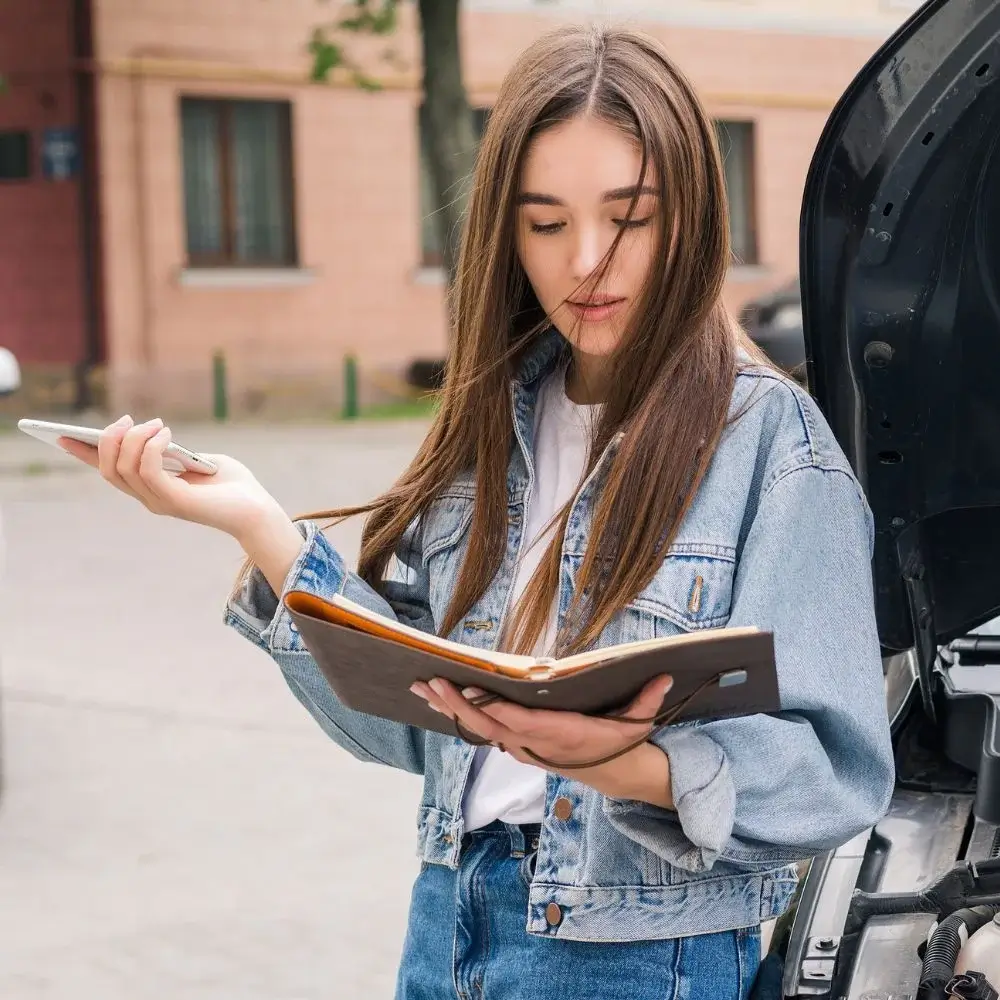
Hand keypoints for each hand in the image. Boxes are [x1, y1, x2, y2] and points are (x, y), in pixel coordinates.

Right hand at [59, 415, 285, 540]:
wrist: (258, 509)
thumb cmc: (233, 484)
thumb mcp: (199, 459)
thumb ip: (174, 449)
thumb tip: (153, 433)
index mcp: (151, 488)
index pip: (109, 471)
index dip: (82, 454)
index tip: (60, 435)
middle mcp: (150, 498)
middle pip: (108, 470)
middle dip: (109, 439)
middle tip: (130, 419)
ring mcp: (160, 501)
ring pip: (123, 469)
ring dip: (134, 439)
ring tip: (156, 423)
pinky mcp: (176, 501)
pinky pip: (148, 471)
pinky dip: (151, 446)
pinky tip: (166, 434)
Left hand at [411, 674, 675, 805]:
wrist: (613, 772)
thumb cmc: (620, 739)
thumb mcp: (637, 722)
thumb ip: (646, 700)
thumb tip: (663, 676)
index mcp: (559, 734)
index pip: (518, 722)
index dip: (491, 708)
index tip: (467, 688)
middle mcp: (534, 743)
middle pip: (487, 725)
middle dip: (456, 704)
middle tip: (427, 683)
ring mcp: (522, 746)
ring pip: (478, 728)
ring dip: (448, 707)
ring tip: (419, 687)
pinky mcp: (516, 744)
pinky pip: (482, 729)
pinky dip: (459, 713)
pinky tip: (438, 698)